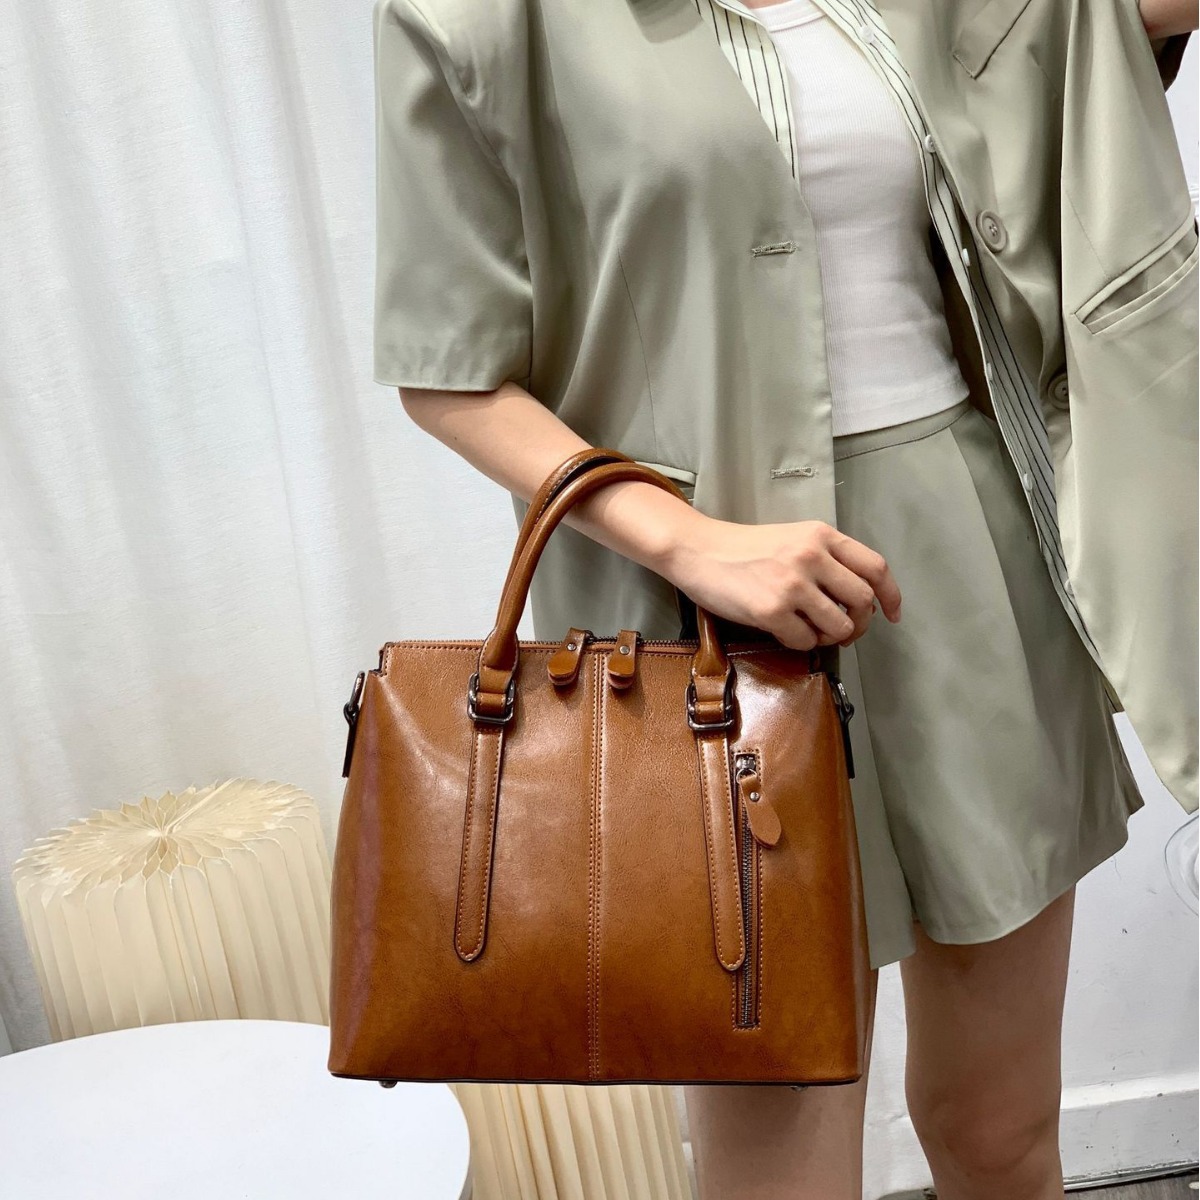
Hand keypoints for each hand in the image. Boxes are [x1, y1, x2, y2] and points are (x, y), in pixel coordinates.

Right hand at [663, 514, 901, 650]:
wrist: (697, 551)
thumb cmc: (743, 548)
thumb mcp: (793, 538)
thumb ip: (826, 559)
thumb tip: (859, 599)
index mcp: (821, 536)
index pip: (875, 568)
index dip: (891, 596)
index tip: (892, 614)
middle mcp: (811, 557)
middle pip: (863, 601)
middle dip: (860, 623)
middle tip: (844, 630)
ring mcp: (792, 585)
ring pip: (839, 626)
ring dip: (831, 637)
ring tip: (813, 632)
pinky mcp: (771, 610)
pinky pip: (806, 640)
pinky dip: (801, 642)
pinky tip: (786, 631)